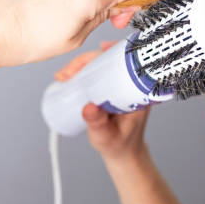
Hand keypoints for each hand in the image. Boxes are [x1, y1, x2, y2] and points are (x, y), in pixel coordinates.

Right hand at [56, 41, 149, 161]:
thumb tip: (88, 107)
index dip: (113, 51)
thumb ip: (99, 124)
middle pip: (110, 60)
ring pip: (102, 65)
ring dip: (82, 65)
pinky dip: (84, 70)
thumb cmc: (120, 145)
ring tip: (65, 75)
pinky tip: (73, 71)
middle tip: (68, 73)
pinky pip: (98, 73)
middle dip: (87, 60)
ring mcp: (120, 86)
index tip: (97, 50)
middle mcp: (131, 85)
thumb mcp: (108, 136)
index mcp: (139, 92)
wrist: (123, 153)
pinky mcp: (110, 90)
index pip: (127, 63)